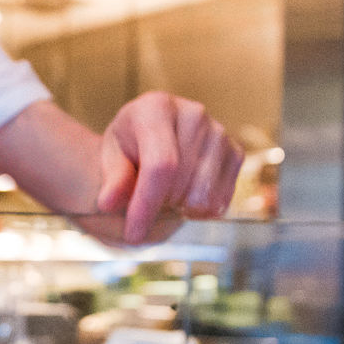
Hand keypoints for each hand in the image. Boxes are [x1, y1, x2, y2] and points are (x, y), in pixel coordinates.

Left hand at [97, 91, 243, 243]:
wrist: (151, 138)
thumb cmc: (128, 148)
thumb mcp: (111, 159)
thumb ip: (112, 181)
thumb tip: (108, 203)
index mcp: (156, 108)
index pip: (161, 165)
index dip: (147, 205)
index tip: (133, 234)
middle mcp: (193, 114)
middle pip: (181, 184)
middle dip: (159, 207)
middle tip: (144, 202)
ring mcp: (219, 132)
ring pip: (203, 196)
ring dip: (179, 208)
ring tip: (164, 195)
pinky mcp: (235, 152)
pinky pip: (221, 199)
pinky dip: (199, 210)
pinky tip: (183, 198)